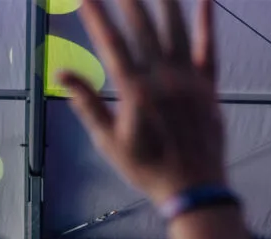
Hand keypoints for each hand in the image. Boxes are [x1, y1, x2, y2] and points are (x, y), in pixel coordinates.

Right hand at [58, 0, 224, 204]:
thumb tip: (61, 74)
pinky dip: (207, 22)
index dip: (96, 15)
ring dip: (164, 0)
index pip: (111, 43)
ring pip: (175, 29)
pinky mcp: (208, 87)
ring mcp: (188, 80)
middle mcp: (162, 79)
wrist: (193, 188)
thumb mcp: (109, 142)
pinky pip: (208, 47)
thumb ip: (88, 104)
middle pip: (142, 27)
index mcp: (134, 92)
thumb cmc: (148, 169)